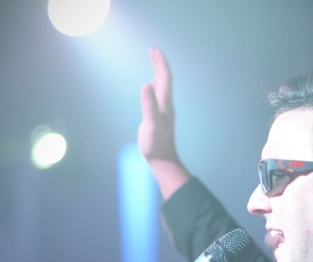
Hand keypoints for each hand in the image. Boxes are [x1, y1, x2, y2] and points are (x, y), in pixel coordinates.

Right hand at [138, 48, 189, 198]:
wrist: (163, 160)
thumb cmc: (156, 145)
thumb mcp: (150, 125)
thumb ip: (148, 105)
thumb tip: (146, 85)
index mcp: (164, 104)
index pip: (164, 78)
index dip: (160, 63)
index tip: (154, 50)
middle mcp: (166, 105)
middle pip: (164, 80)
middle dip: (159, 64)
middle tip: (153, 50)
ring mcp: (163, 111)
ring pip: (162, 87)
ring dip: (158, 73)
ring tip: (154, 62)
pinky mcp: (159, 117)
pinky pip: (158, 96)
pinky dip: (154, 86)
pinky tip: (151, 88)